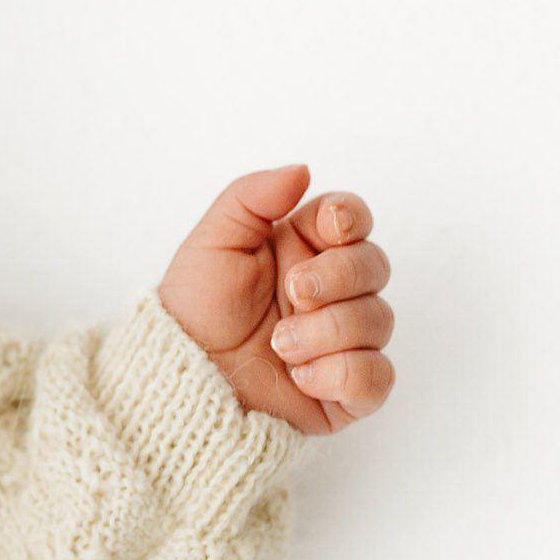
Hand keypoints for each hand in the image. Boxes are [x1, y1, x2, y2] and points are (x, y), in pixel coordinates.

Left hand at [156, 165, 395, 434]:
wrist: (180, 376)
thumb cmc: (194, 309)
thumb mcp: (212, 242)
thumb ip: (252, 197)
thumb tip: (303, 170)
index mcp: (303, 250)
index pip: (353, 219)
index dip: (352, 218)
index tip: (330, 228)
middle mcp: (331, 291)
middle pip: (376, 266)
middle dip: (336, 278)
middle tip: (293, 292)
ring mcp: (343, 340)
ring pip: (378, 321)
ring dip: (325, 332)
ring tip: (278, 345)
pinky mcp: (346, 389)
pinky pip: (376, 377)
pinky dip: (339, 375)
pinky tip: (299, 377)